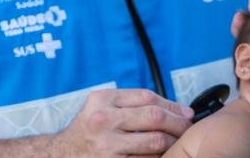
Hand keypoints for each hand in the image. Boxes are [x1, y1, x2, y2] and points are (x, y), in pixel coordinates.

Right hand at [51, 88, 192, 156]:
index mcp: (102, 100)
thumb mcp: (101, 107)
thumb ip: (130, 102)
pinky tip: (164, 156)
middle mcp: (103, 120)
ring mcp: (107, 145)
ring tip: (178, 143)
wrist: (61, 155)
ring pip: (154, 142)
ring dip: (172, 143)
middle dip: (178, 123)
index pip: (147, 97)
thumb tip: (174, 108)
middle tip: (188, 127)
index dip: (172, 105)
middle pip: (154, 117)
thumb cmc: (88, 130)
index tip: (185, 112)